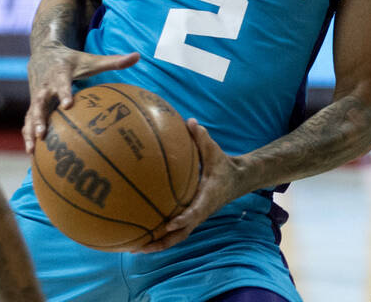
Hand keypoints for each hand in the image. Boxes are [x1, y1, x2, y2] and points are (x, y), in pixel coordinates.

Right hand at [21, 44, 138, 152]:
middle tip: (43, 133)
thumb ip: (114, 61)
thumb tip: (138, 56)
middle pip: (39, 102)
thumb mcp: (91, 59)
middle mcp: (45, 87)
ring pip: (30, 114)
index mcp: (60, 74)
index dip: (64, 93)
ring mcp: (36, 97)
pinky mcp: (32, 105)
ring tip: (32, 149)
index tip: (68, 105)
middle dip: (39, 118)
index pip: (62, 84)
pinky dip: (28, 135)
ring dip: (30, 131)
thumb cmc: (72, 60)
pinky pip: (28, 121)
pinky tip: (31, 154)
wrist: (43, 54)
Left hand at [135, 119, 242, 252]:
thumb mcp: (215, 150)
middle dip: (161, 242)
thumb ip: (202, 138)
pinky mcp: (191, 218)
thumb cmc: (222, 164)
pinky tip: (140, 237)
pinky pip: (174, 231)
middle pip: (181, 233)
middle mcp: (201, 212)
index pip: (196, 211)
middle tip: (141, 247)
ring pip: (176, 237)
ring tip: (134, 249)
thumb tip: (190, 122)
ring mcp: (196, 218)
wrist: (237, 180)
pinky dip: (159, 237)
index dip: (184, 219)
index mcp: (208, 197)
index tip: (169, 223)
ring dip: (157, 245)